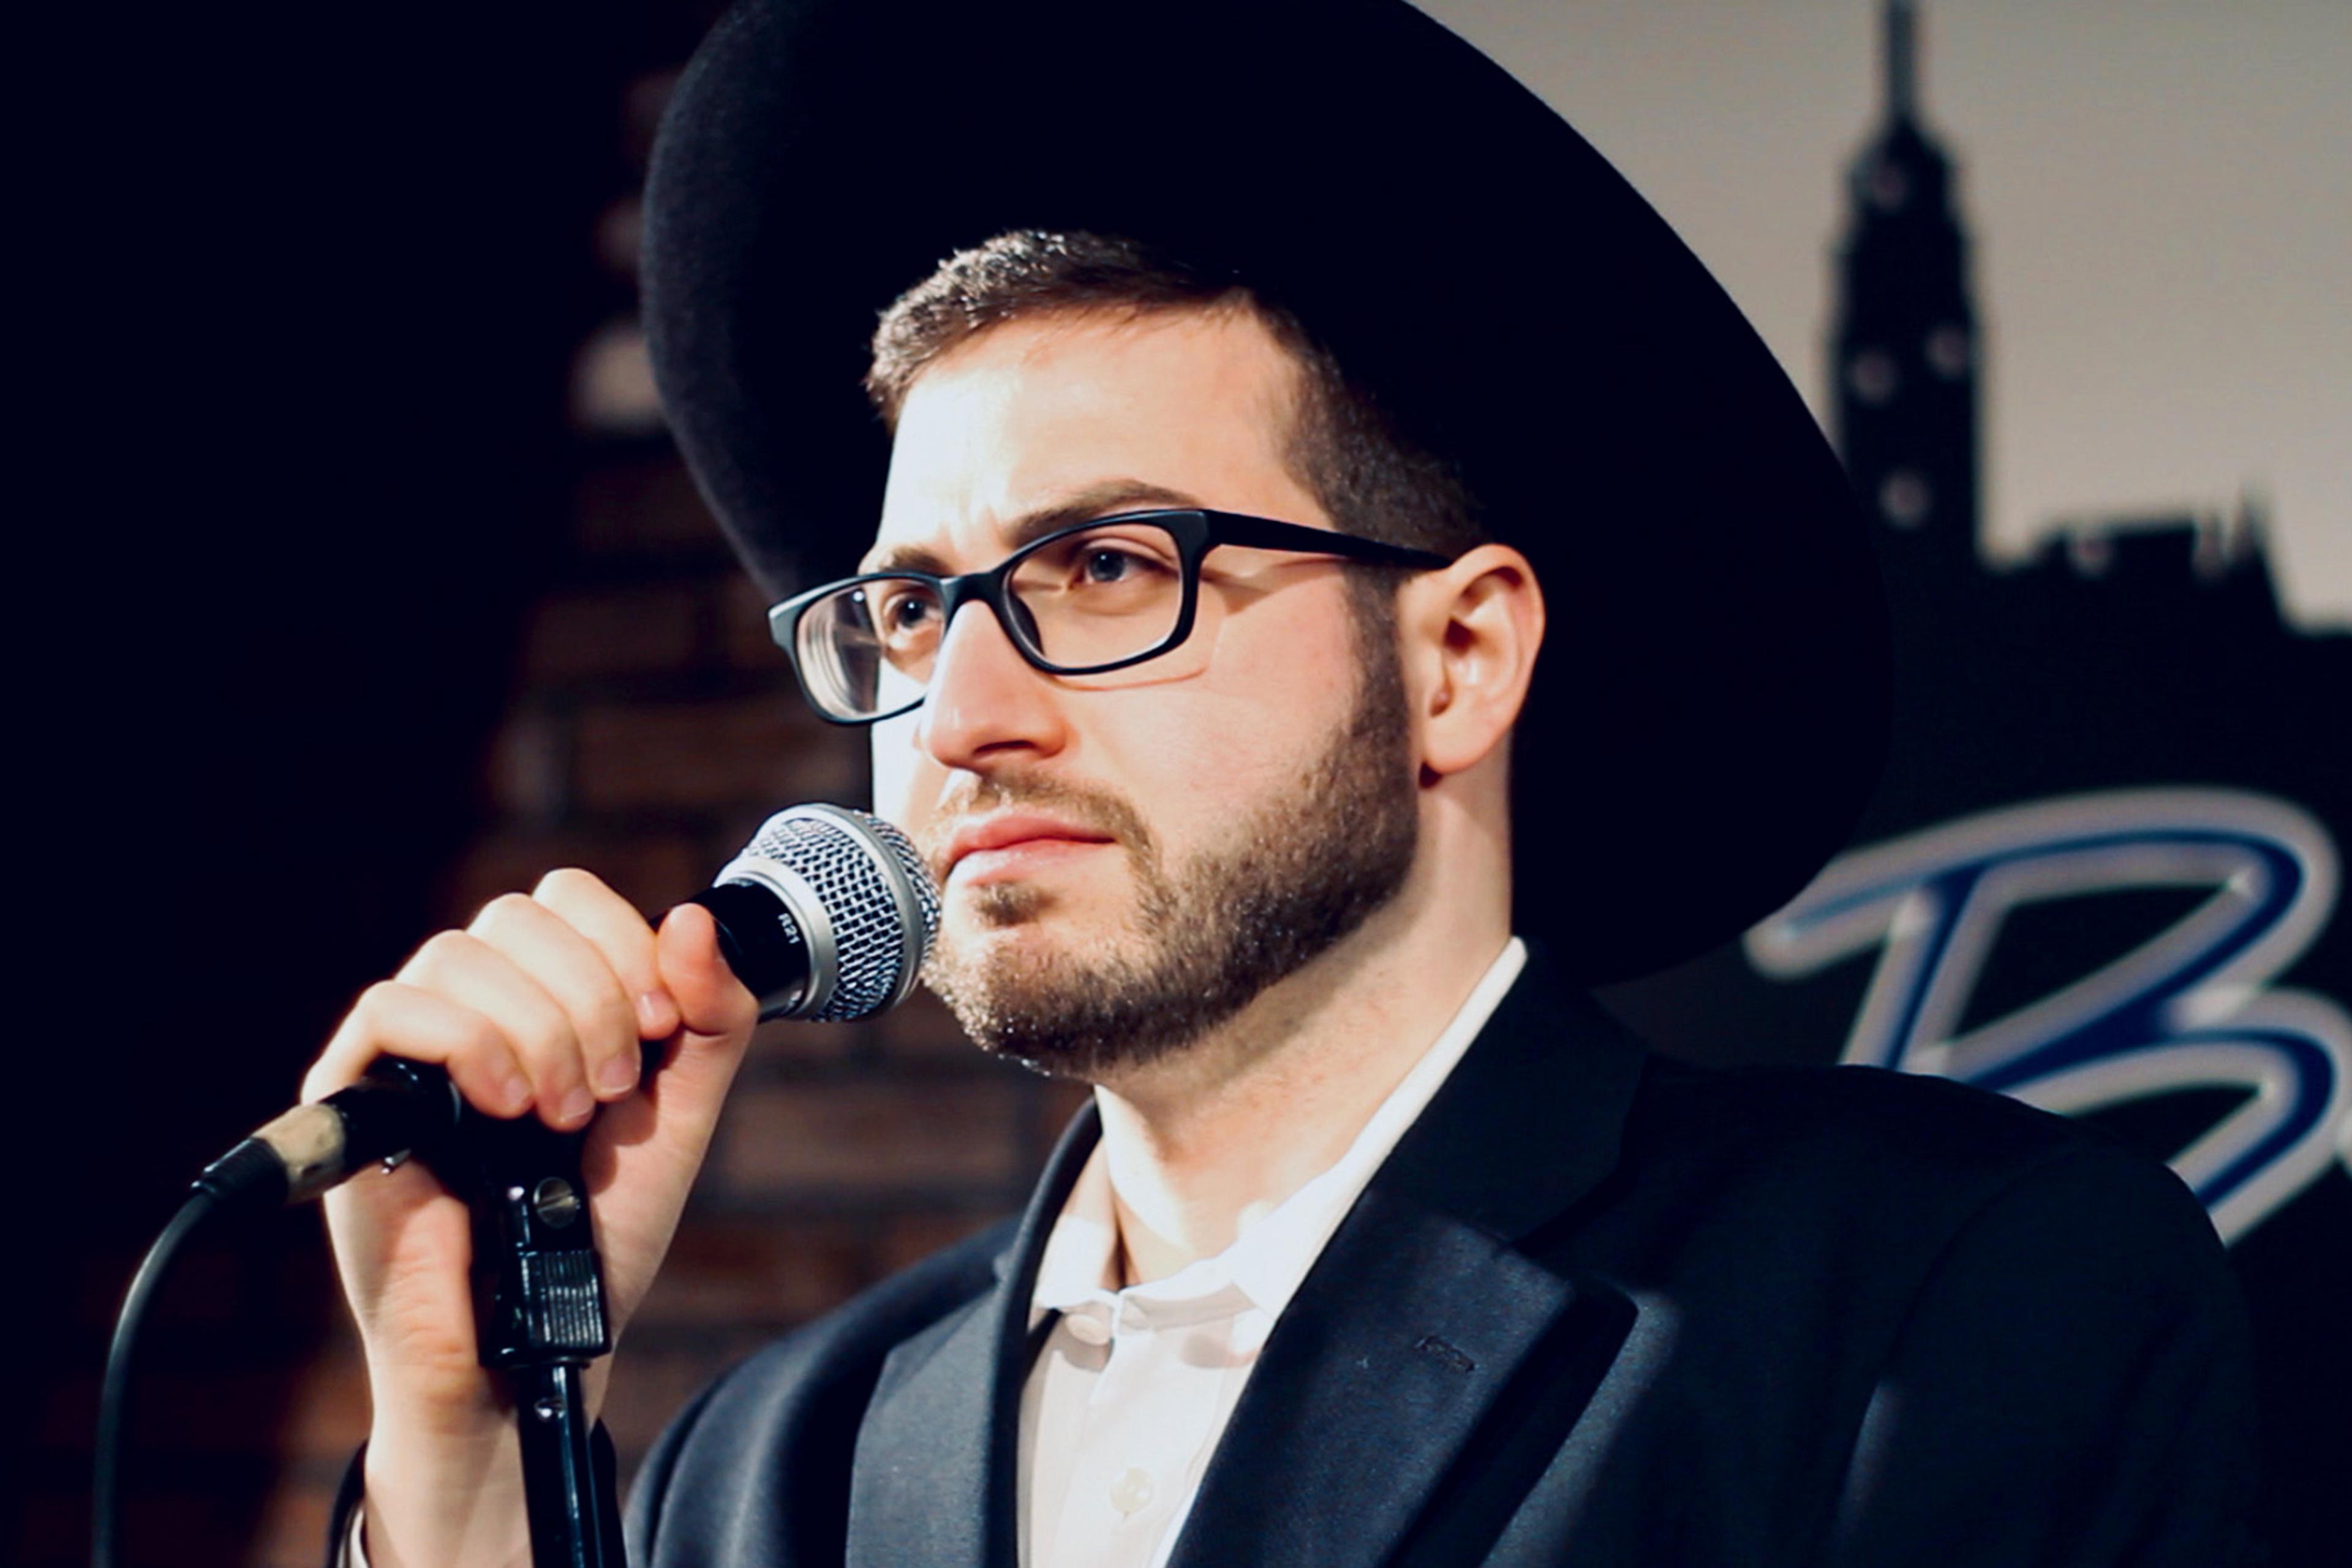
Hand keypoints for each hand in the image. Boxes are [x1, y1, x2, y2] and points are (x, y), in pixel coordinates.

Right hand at [302, 871, 758, 1566]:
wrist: (539, 1337)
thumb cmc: (597, 1235)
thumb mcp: (680, 1117)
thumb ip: (710, 1020)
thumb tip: (692, 919)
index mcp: (545, 998)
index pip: (565, 899)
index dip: (620, 944)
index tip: (658, 1028)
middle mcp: (472, 1008)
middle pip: (517, 916)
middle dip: (588, 995)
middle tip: (606, 1090)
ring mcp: (408, 1048)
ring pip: (457, 955)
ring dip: (535, 1030)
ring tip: (557, 1114)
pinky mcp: (352, 1096)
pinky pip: (392, 1009)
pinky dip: (466, 1043)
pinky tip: (504, 1107)